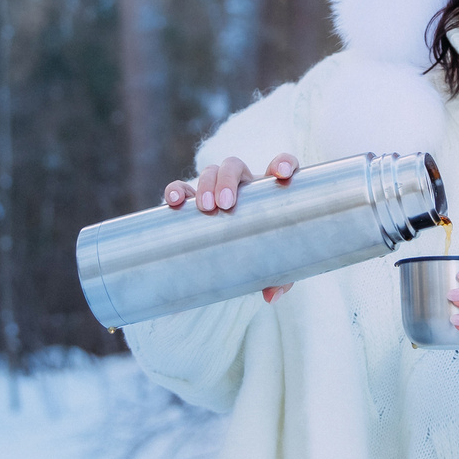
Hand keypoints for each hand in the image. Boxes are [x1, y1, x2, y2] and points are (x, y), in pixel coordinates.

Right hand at [163, 153, 300, 300]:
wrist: (233, 256)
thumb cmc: (260, 253)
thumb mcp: (273, 266)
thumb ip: (279, 278)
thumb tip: (271, 296)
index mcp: (268, 194)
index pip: (280, 167)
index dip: (283, 163)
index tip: (282, 174)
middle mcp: (242, 186)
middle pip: (234, 166)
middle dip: (228, 180)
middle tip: (225, 205)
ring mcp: (215, 190)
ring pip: (210, 172)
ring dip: (206, 184)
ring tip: (205, 208)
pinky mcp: (192, 201)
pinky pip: (182, 189)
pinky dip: (176, 190)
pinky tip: (174, 202)